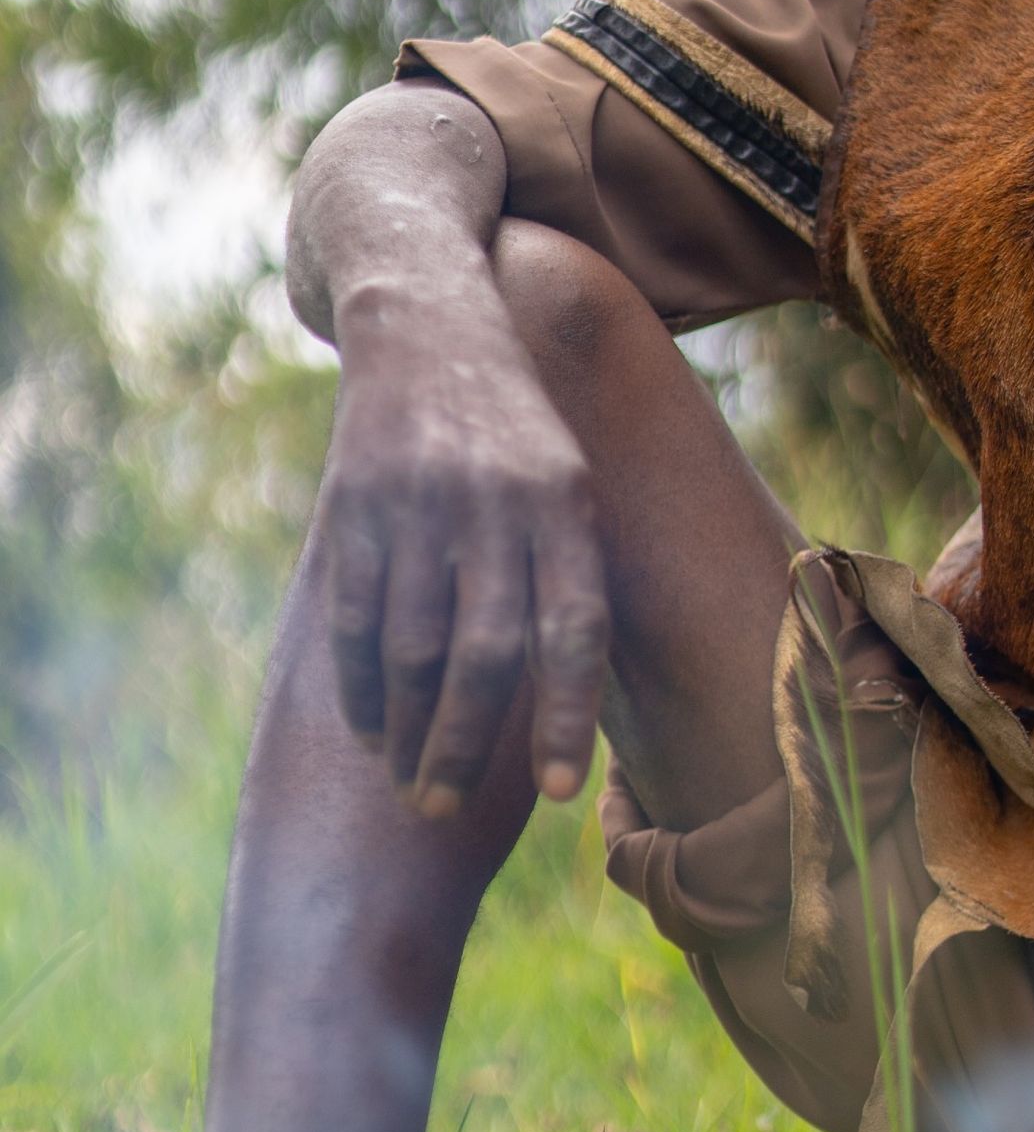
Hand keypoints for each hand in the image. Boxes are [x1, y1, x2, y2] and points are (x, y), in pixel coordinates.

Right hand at [317, 291, 610, 812]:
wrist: (429, 320)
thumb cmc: (516, 435)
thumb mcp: (570, 484)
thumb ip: (572, 577)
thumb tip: (579, 707)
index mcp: (567, 505)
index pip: (573, 628)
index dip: (566, 715)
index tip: (555, 792)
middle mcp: (497, 503)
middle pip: (487, 652)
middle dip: (463, 745)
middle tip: (444, 811)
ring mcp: (421, 502)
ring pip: (413, 645)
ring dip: (406, 729)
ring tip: (408, 785)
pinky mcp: (355, 503)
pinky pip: (355, 616)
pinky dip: (358, 683)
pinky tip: (367, 727)